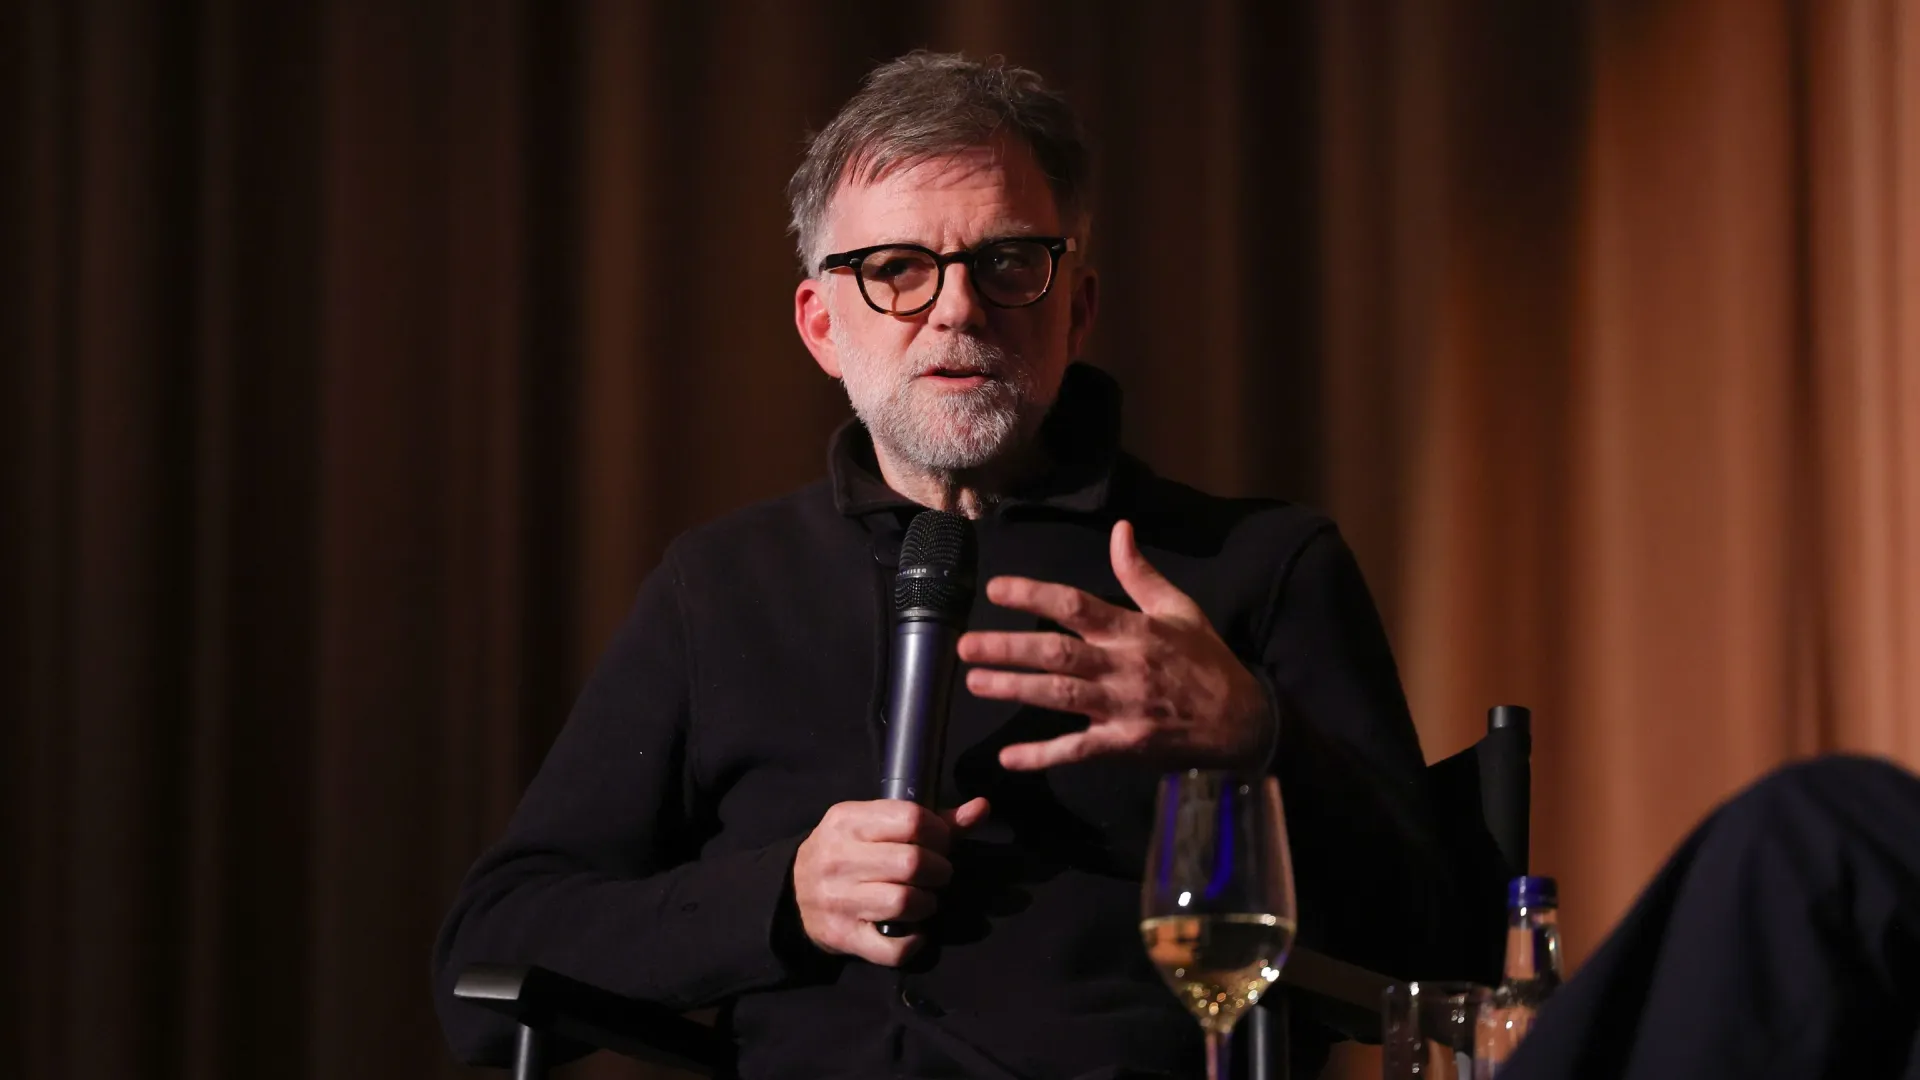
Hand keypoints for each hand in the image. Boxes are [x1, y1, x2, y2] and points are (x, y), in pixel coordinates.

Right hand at [792, 796, 989, 965]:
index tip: (939, 843)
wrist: (792, 893)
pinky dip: (913, 942)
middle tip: (936, 874)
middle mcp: (839, 858)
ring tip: (924, 899)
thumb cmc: (847, 852)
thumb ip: (930, 819)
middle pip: (913, 862)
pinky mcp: (843, 936)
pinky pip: (892, 948)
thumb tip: (981, 808)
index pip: (911, 819)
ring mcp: (839, 900)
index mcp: (848, 821)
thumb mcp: (875, 826)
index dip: (938, 833)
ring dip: (928, 903)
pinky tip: (913, 931)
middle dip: (939, 870)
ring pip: (905, 902)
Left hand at [960, 520, 1272, 770]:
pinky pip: (1078, 750)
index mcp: (1134, 630)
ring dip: (1015, 690)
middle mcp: (1123, 667)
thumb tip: (1119, 529)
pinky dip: (1044, 756)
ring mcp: (1122, 709)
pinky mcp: (1125, 745)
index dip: (1034, 595)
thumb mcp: (1181, 609)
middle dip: (1008, 649)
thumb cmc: (1206, 662)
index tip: (996, 589)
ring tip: (974, 682)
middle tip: (965, 645)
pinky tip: (1009, 758)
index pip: (1076, 606)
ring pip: (1060, 697)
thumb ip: (1141, 573)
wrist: (1242, 722)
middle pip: (1057, 654)